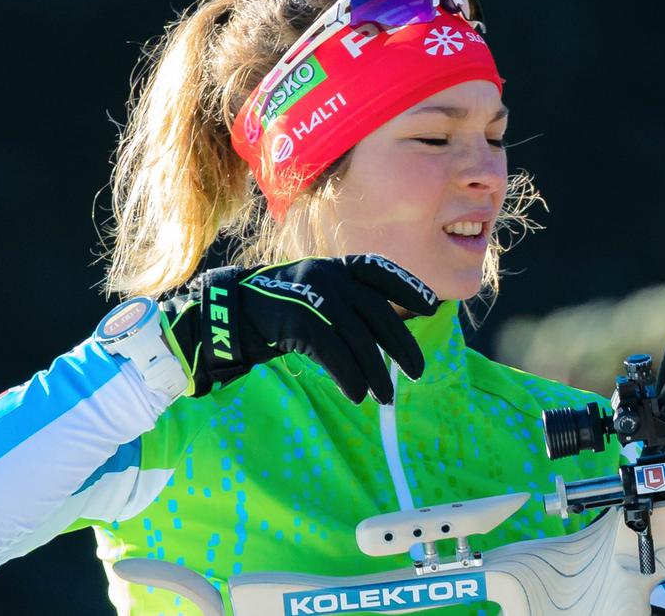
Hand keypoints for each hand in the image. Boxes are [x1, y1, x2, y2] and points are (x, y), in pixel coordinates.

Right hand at [161, 254, 438, 402]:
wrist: (231, 313)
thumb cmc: (282, 310)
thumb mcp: (318, 294)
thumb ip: (350, 305)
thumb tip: (391, 336)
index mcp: (337, 266)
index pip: (381, 271)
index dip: (409, 287)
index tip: (432, 306)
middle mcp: (330, 276)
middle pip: (379, 313)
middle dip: (402, 345)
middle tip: (417, 372)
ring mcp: (314, 296)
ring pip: (358, 339)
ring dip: (376, 372)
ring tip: (386, 397)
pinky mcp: (298, 320)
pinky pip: (334, 353)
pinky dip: (350, 376)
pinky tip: (359, 394)